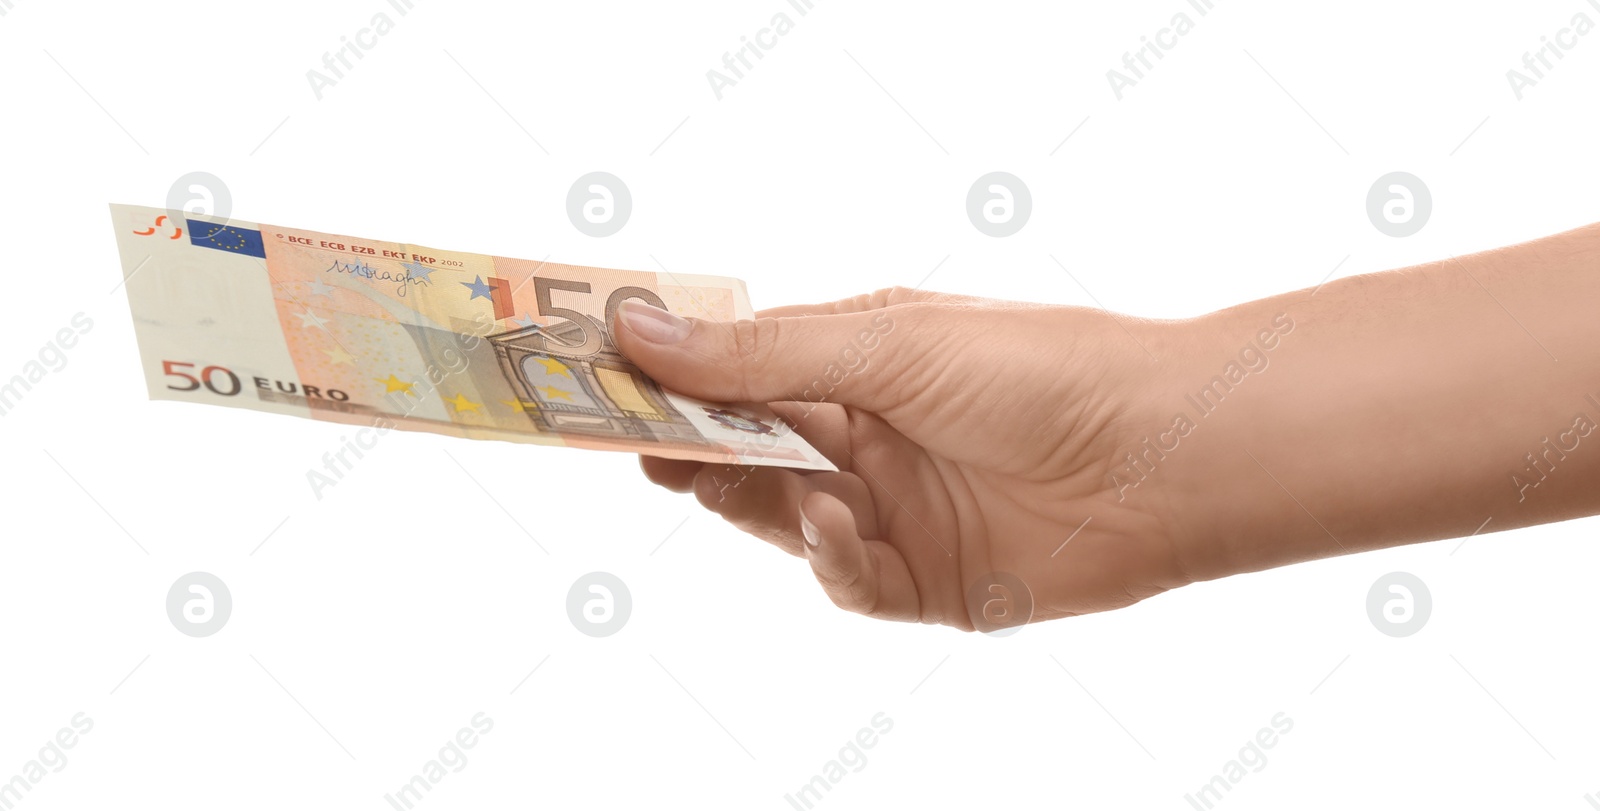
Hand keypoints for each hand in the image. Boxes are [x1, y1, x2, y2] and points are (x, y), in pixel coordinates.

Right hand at [612, 287, 1194, 629]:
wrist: (1170, 456)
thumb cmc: (1042, 368)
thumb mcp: (888, 344)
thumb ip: (762, 354)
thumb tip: (640, 327)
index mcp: (860, 359)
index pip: (740, 368)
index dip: (673, 374)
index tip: (600, 373)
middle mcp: (870, 434)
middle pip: (747, 445)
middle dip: (687, 441)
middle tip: (625, 439)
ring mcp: (895, 509)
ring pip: (780, 514)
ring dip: (742, 496)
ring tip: (705, 474)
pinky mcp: (925, 581)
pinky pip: (844, 579)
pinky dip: (826, 556)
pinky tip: (832, 523)